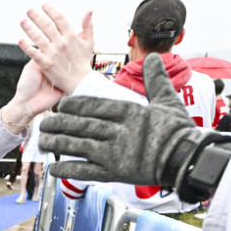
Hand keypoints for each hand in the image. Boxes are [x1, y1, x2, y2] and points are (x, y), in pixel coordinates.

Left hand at [18, 6, 94, 100]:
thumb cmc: (84, 63)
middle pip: (47, 26)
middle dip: (37, 17)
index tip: (44, 5)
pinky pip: (34, 54)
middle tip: (29, 10)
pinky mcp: (46, 65)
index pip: (60, 19)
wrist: (81, 83)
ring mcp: (53, 54)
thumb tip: (89, 11)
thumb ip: (88, 26)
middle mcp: (61, 43)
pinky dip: (26, 47)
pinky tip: (20, 40)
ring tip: (22, 21)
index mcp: (71, 37)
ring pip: (38, 37)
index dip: (51, 11)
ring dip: (29, 28)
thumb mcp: (89, 43)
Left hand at [39, 55, 208, 189]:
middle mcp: (119, 133)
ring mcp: (115, 154)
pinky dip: (69, 170)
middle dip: (60, 124)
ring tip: (43, 141)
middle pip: (82, 126)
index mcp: (129, 113)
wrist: (188, 161)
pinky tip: (54, 168)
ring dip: (58, 144)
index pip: (95, 106)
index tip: (61, 105)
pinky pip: (86, 171)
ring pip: (79, 147)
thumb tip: (153, 56)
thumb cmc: (179, 131)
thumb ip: (156, 79)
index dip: (75, 106)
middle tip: (43, 122)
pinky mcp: (115, 173)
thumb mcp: (168, 100)